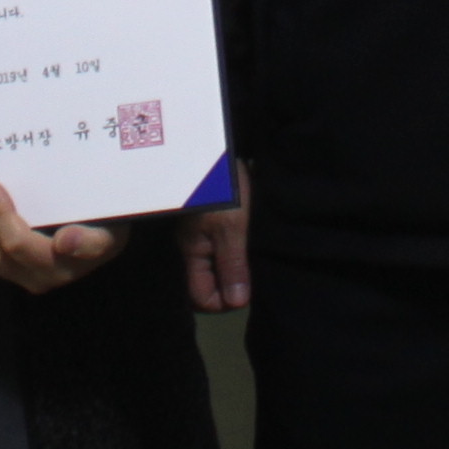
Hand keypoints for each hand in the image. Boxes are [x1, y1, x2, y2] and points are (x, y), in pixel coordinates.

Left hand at [0, 181, 124, 292]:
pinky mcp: (4, 268)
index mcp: (55, 266)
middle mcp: (31, 275)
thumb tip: (66, 241)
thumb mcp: (111, 232)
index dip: (2, 219)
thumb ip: (91, 241)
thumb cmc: (108, 225)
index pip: (19, 245)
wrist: (106, 236)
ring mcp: (14, 273)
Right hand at [180, 184, 251, 312]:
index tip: (248, 291)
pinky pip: (220, 244)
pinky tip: (251, 241)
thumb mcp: (231, 229)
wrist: (211, 144)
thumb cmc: (220, 188)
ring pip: (216, 264)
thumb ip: (232, 266)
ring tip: (256, 258)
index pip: (202, 299)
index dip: (226, 302)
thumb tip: (237, 303)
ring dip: (235, 266)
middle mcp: (192, 245)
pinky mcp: (209, 215)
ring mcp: (199, 230)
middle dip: (232, 285)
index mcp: (192, 253)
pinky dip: (235, 248)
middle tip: (255, 275)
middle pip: (209, 283)